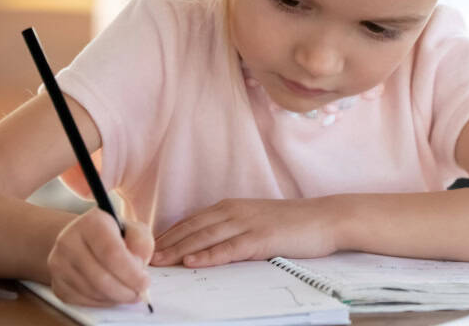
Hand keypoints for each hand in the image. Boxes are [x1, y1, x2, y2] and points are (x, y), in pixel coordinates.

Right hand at [47, 208, 153, 306]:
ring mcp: (59, 263)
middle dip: (125, 290)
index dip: (130, 272)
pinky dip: (102, 302)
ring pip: (91, 291)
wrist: (84, 240)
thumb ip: (141, 243)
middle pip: (100, 277)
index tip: (144, 282)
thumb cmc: (113, 235)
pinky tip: (112, 294)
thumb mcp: (133, 229)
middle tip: (139, 293)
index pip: (111, 252)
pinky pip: (82, 300)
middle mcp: (68, 241)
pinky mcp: (56, 282)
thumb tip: (138, 265)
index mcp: (91, 223)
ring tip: (128, 292)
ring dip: (115, 297)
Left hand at [150, 197, 339, 267]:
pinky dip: (209, 255)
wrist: (326, 218)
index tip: (148, 247)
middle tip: (143, 257)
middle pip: (193, 228)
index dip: (169, 234)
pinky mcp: (262, 238)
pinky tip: (193, 262)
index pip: (192, 220)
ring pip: (206, 237)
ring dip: (179, 250)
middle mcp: (235, 211)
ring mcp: (248, 223)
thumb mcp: (257, 221)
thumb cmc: (293, 223)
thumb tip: (208, 244)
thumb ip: (233, 229)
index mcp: (232, 206)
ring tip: (159, 262)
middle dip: (167, 244)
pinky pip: (230, 248)